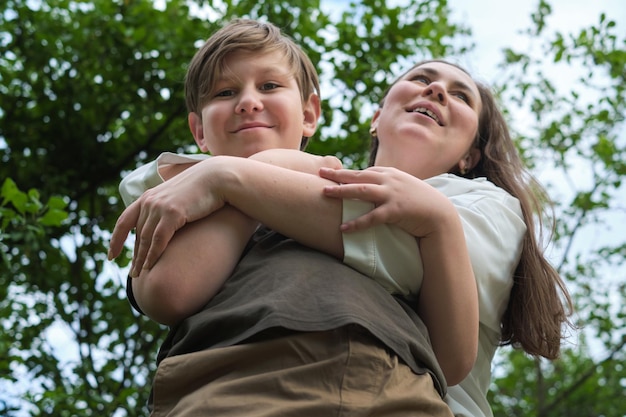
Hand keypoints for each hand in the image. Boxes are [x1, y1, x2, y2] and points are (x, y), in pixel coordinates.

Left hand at [108, 159, 226, 276]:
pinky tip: (151, 266)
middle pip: (137, 234)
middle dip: (134, 255)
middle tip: (133, 273)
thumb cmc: (203, 188)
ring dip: (141, 259)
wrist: (217, 178)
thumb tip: (166, 221)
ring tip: (140, 275)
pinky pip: (158, 239)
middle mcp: (149, 201)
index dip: (116, 239)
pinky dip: (153, 254)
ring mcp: (159, 207)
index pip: (124, 220)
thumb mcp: (178, 197)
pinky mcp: (172, 213)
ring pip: (145, 239)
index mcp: (148, 196)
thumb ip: (168, 207)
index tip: (111, 255)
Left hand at [319, 166, 453, 237]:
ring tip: (324, 193)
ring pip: (361, 190)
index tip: (331, 172)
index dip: (346, 172)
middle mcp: (390, 180)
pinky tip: (344, 229)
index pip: (364, 171)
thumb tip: (372, 189)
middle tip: (320, 174)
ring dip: (341, 191)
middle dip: (337, 174)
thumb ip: (388, 186)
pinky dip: (357, 223)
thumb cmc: (421, 203)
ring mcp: (392, 194)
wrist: (440, 215)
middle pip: (358, 175)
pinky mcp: (395, 210)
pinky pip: (372, 218)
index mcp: (391, 174)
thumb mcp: (404, 188)